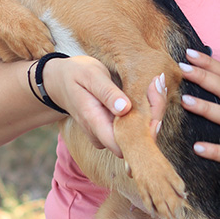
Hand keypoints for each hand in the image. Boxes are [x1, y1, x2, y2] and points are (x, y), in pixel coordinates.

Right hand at [40, 55, 167, 157]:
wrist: (60, 81)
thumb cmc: (76, 74)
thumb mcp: (90, 76)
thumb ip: (106, 93)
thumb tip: (124, 108)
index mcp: (95, 123)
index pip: (124, 144)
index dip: (144, 131)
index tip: (154, 102)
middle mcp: (101, 135)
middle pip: (135, 143)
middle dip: (153, 118)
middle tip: (159, 86)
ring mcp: (107, 135)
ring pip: (137, 137)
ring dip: (151, 115)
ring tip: (156, 86)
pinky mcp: (112, 131)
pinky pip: (134, 129)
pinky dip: (145, 114)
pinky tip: (150, 92)